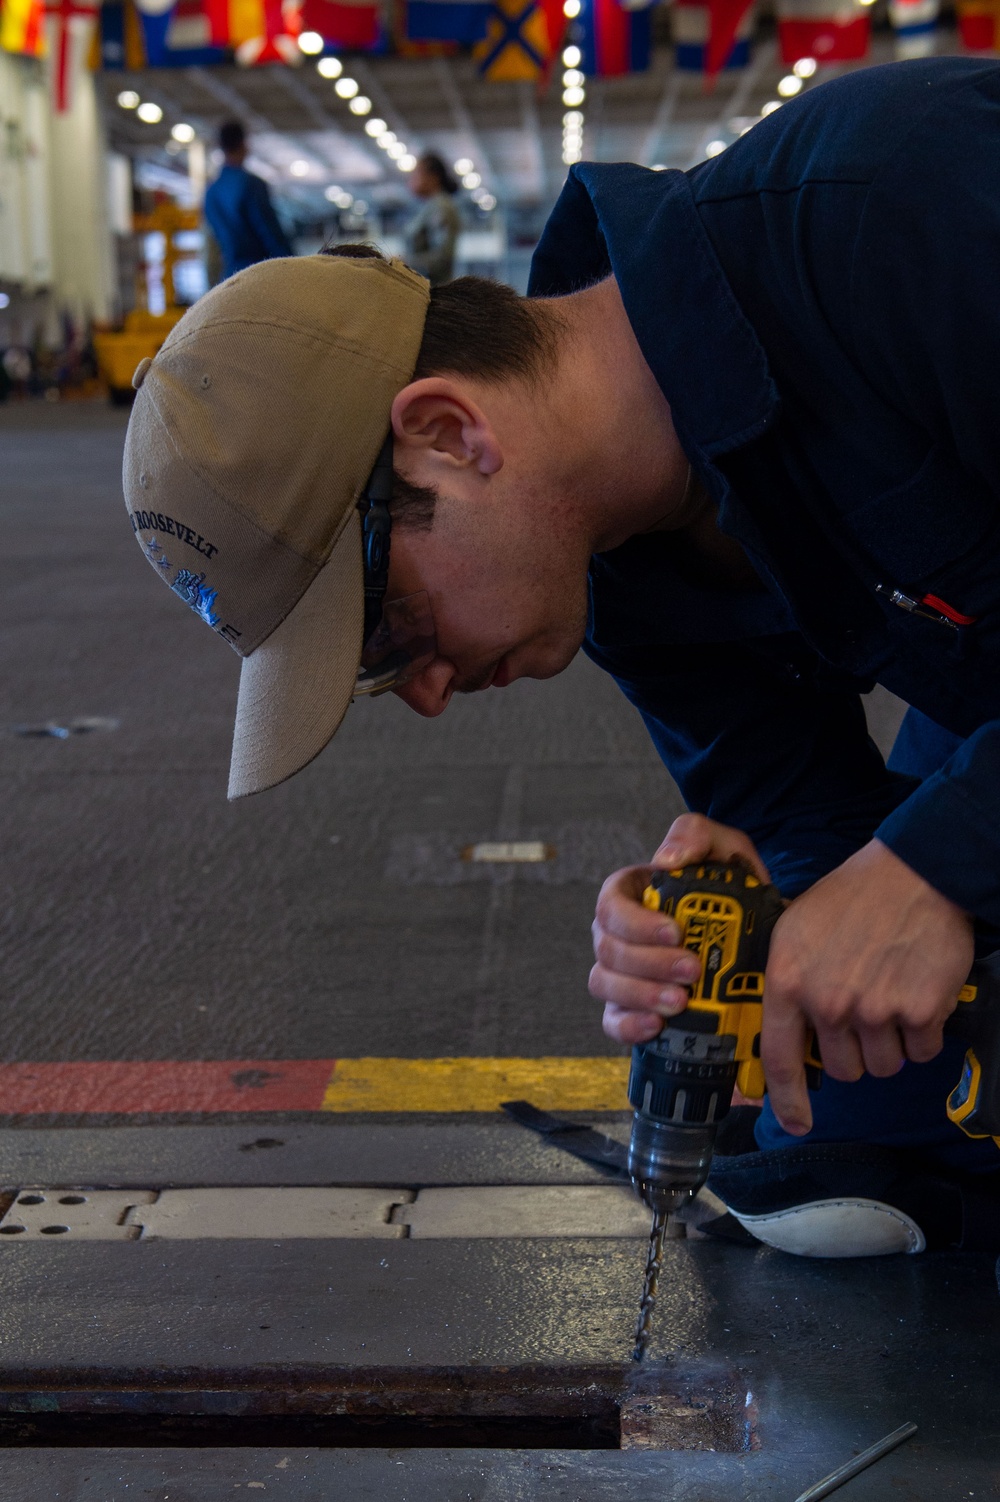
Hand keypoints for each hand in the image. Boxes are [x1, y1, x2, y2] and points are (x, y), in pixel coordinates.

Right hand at [590, 813, 770, 1044]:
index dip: (636, 923)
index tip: (675, 932)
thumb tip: (665, 860)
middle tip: (692, 970)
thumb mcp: (725, 849)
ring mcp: (620, 974)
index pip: (610, 907)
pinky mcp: (631, 1008)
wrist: (760, 934)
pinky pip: (612, 1022)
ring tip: (680, 1002)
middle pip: (608, 950)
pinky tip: (657, 1026)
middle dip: (648, 963)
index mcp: (629, 895)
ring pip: (605, 985)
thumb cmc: (734, 886)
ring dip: (640, 995)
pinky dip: (629, 1026)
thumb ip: (696, 836)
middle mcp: (616, 934)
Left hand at [762, 839, 973, 1135]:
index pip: (779, 1058)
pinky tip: (917, 994)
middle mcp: (828, 1002)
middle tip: (864, 1011)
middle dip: (855, 1050)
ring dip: (891, 1043)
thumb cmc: (852, 897)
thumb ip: (788, 981)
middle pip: (842, 1069)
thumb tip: (785, 1030)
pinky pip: (922, 1051)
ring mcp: (874, 1009)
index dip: (786, 1099)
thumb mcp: (795, 930)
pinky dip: (924, 1032)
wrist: (913, 872)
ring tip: (891, 996)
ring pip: (883, 1065)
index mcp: (788, 981)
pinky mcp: (919, 1011)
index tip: (795, 1123)